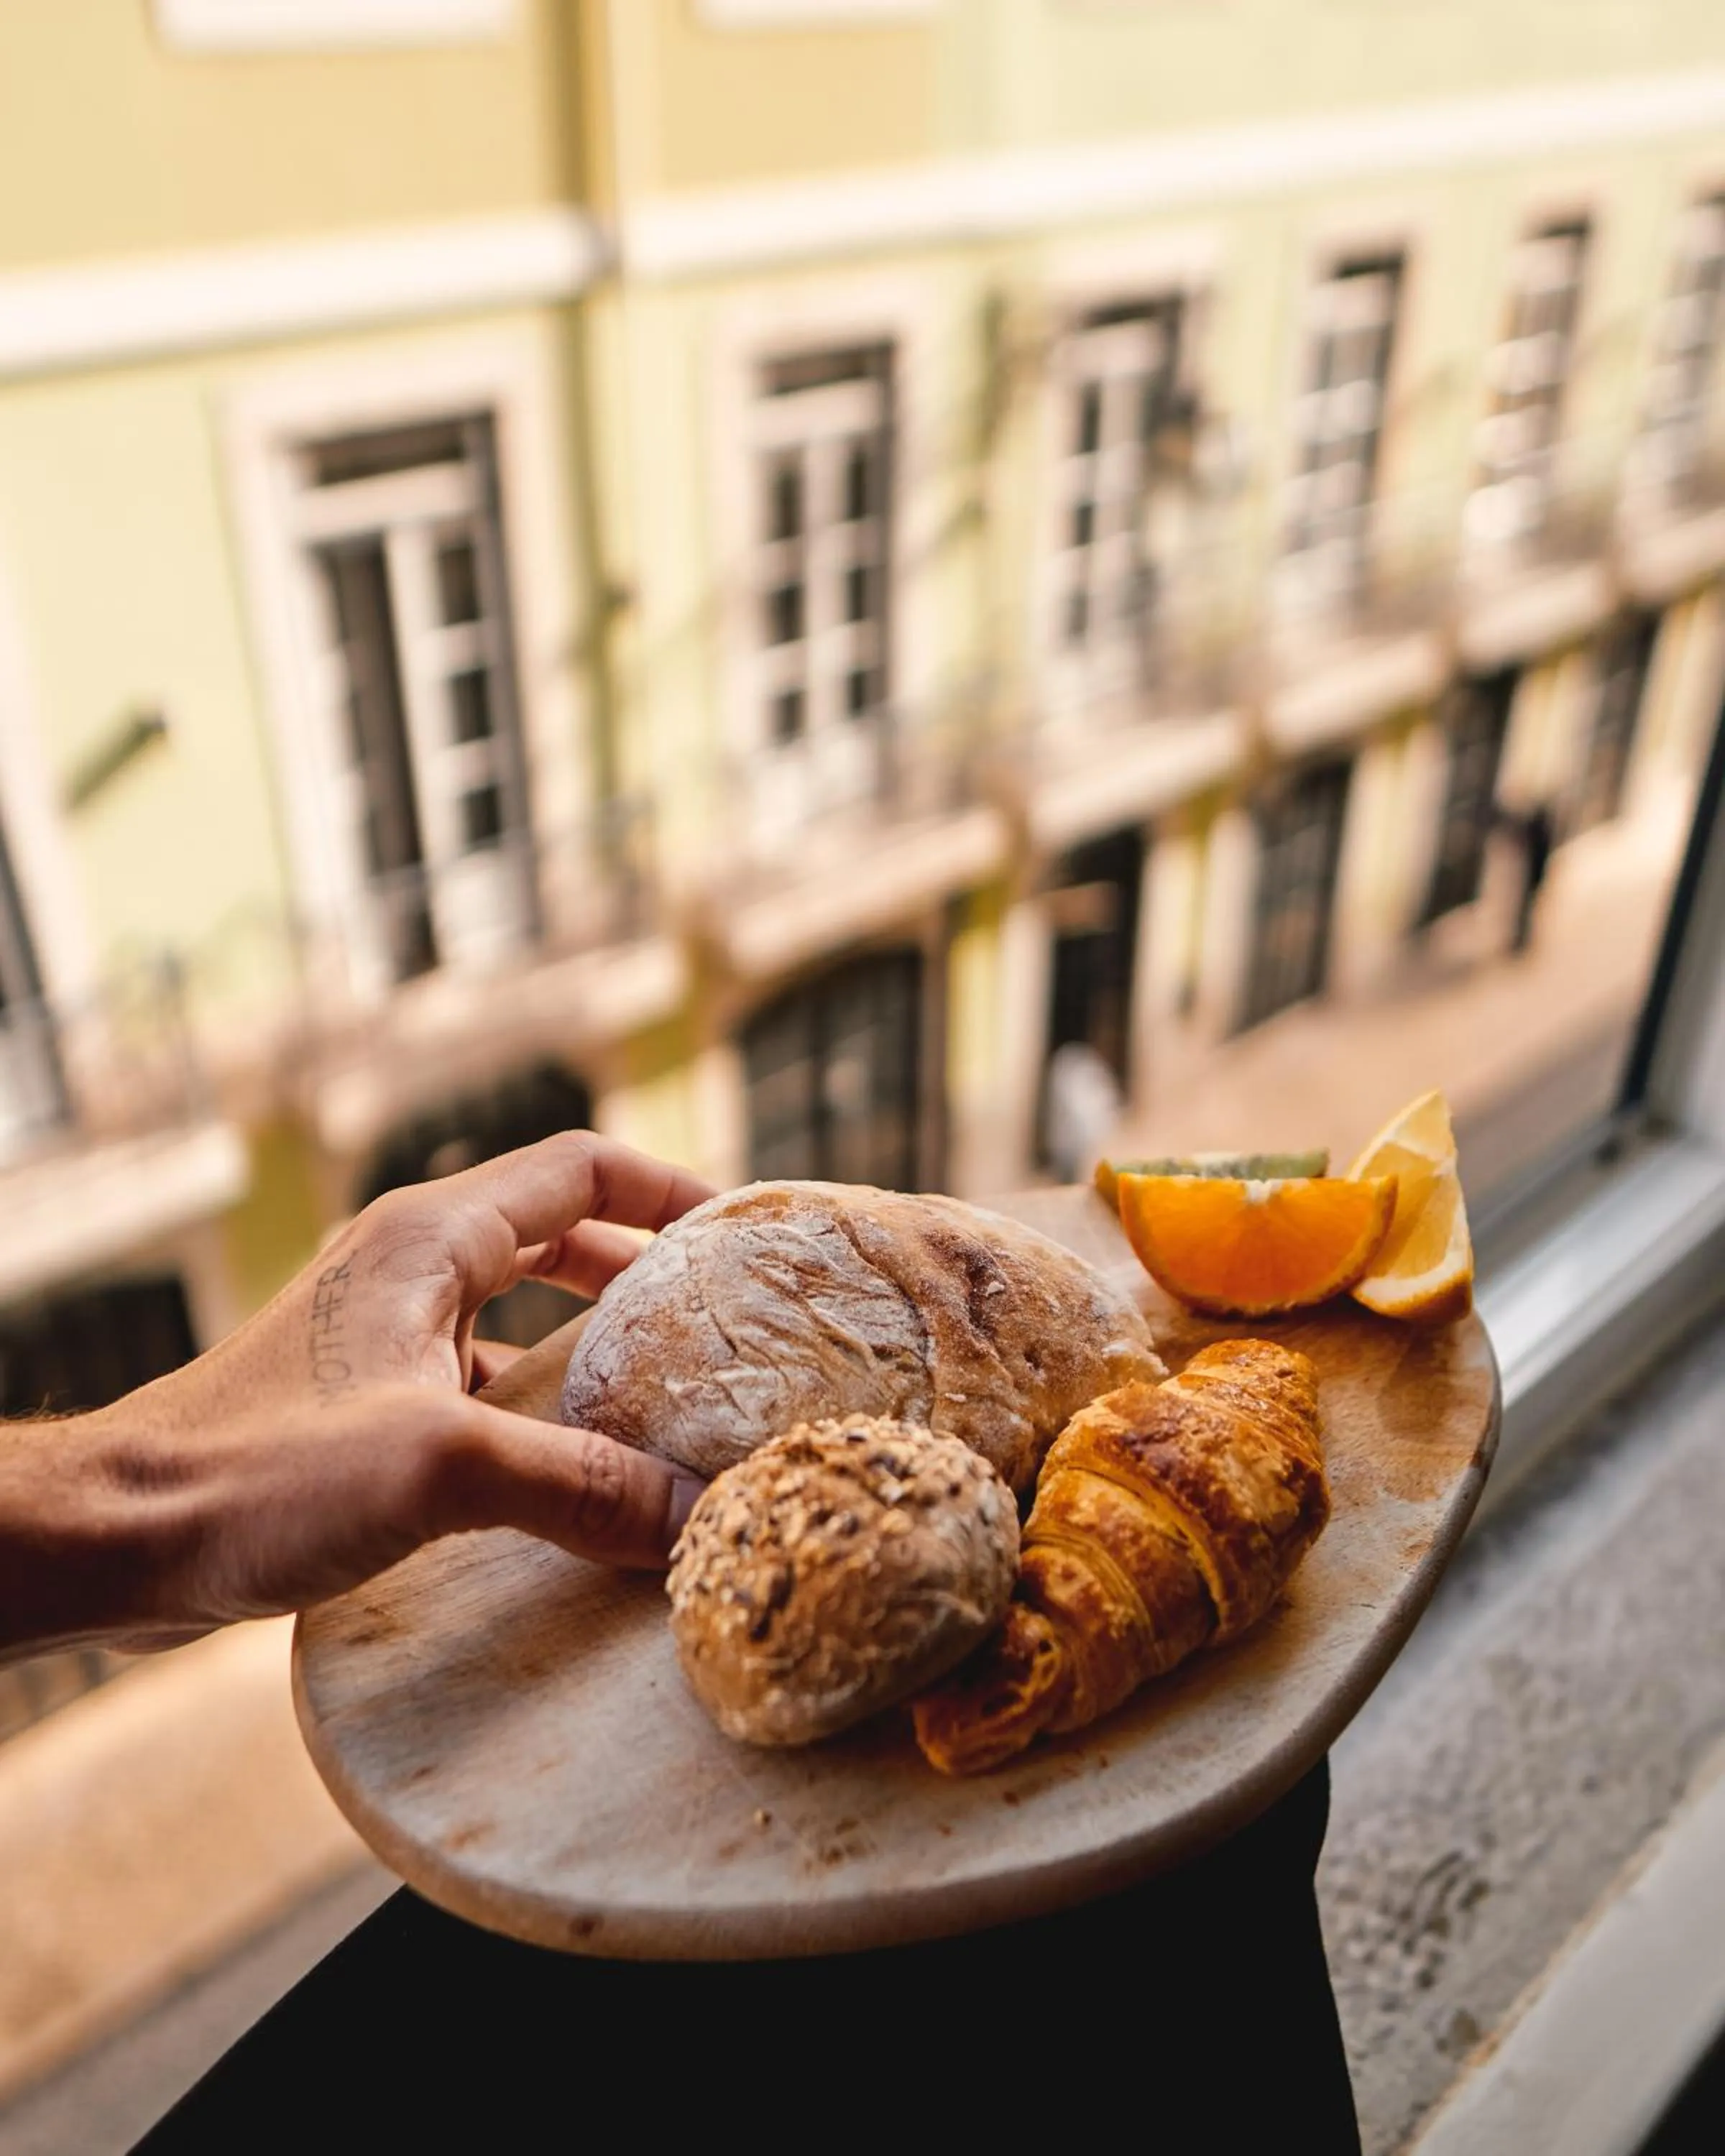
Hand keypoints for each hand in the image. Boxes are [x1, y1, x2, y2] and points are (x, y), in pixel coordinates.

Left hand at [0, 1133, 715, 1660]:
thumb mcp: (437, 1470)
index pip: (581, 1169)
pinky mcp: (356, 1401)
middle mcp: (405, 1267)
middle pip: (556, 1232)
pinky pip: (475, 1377)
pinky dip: (535, 1404)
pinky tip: (567, 1470)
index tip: (746, 1238)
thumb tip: (699, 1519)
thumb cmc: (253, 1474)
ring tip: (666, 1396)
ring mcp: (376, 1333)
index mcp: (428, 1239)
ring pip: (514, 1310)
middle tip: (722, 1322)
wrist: (115, 1534)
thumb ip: (578, 1485)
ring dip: (591, 1341)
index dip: (673, 1192)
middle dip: (645, 1271)